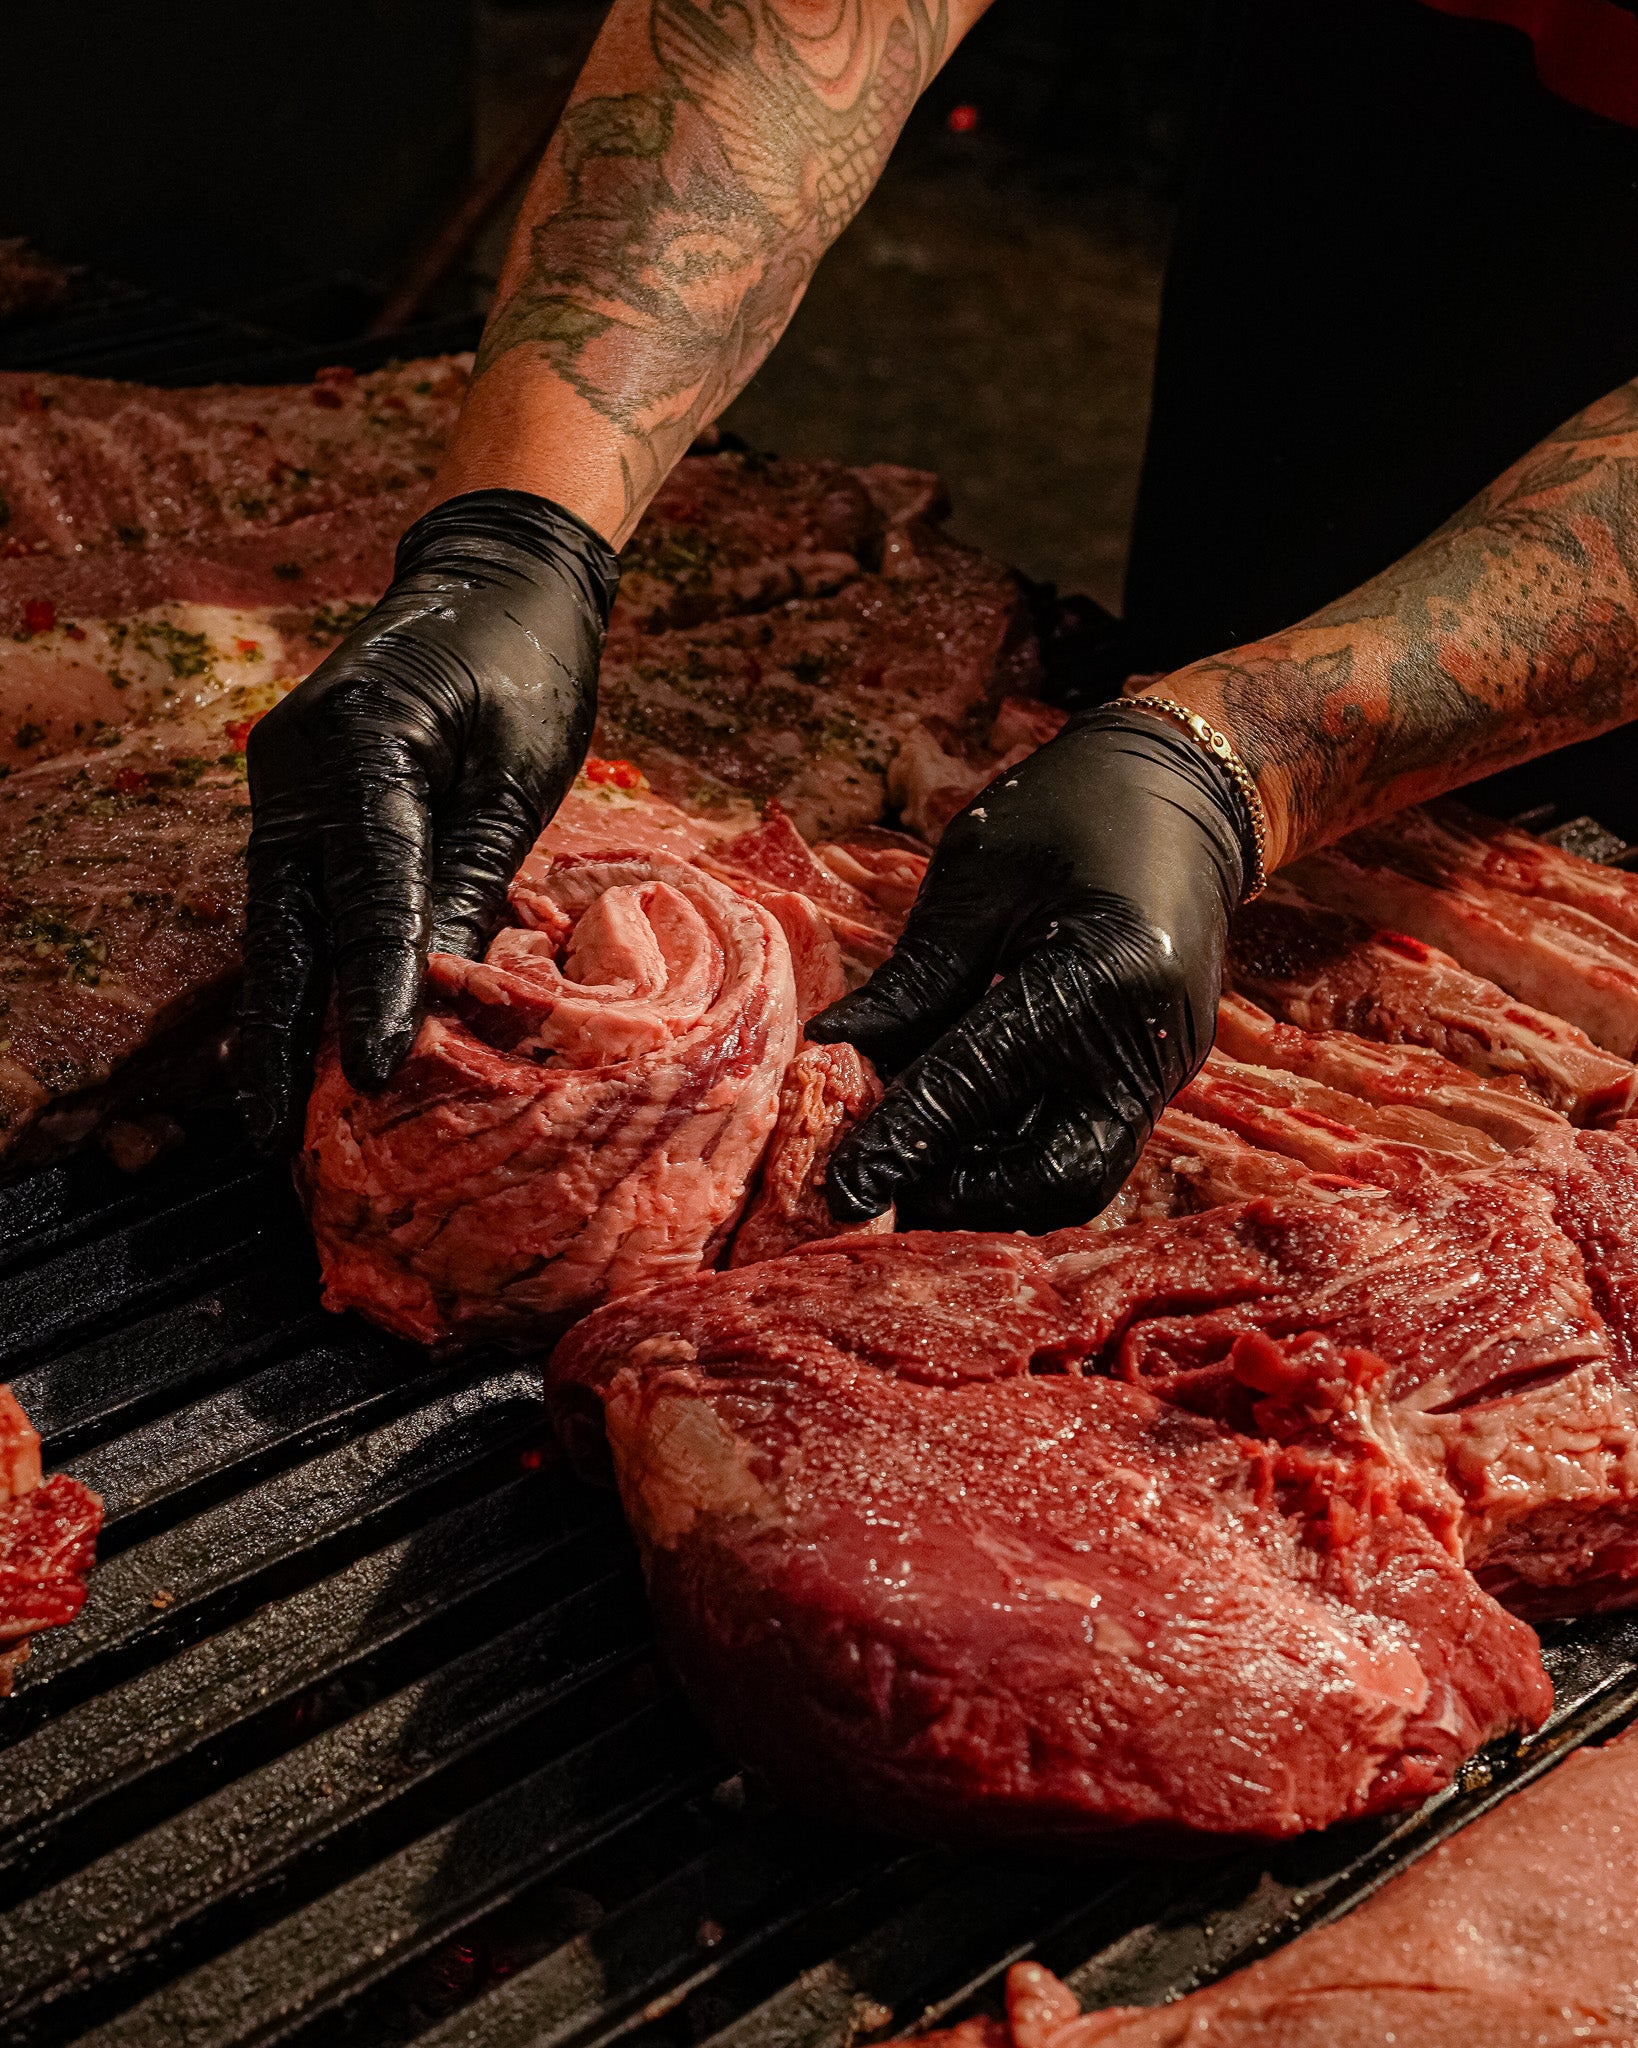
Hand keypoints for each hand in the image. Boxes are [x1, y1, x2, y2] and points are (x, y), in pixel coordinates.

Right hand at [238, 488, 619, 1152]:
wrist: (495, 576)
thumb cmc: (529, 668)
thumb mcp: (520, 779)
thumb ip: (473, 884)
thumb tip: (442, 998)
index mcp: (365, 745)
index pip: (368, 893)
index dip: (370, 990)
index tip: (369, 1073)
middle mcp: (298, 765)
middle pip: (286, 922)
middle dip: (279, 1033)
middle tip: (273, 1135)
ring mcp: (284, 778)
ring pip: (278, 917)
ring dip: (279, 1012)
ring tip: (275, 1112)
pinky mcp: (297, 795)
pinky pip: (294, 894)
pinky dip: (301, 963)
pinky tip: (299, 1034)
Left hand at [807, 704, 1249, 1232]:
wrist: (1187, 789)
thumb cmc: (1072, 810)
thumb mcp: (978, 878)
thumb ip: (915, 979)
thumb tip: (836, 1048)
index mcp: (1102, 976)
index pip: (981, 1084)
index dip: (903, 1140)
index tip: (842, 1189)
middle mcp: (1148, 1043)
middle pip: (1055, 1180)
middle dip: (964, 1195)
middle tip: (885, 1181)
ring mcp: (1165, 1069)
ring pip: (1077, 1181)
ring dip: (993, 1186)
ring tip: (916, 1157)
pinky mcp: (1159, 1076)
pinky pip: (1087, 1145)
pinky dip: (1020, 1154)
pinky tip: (961, 1129)